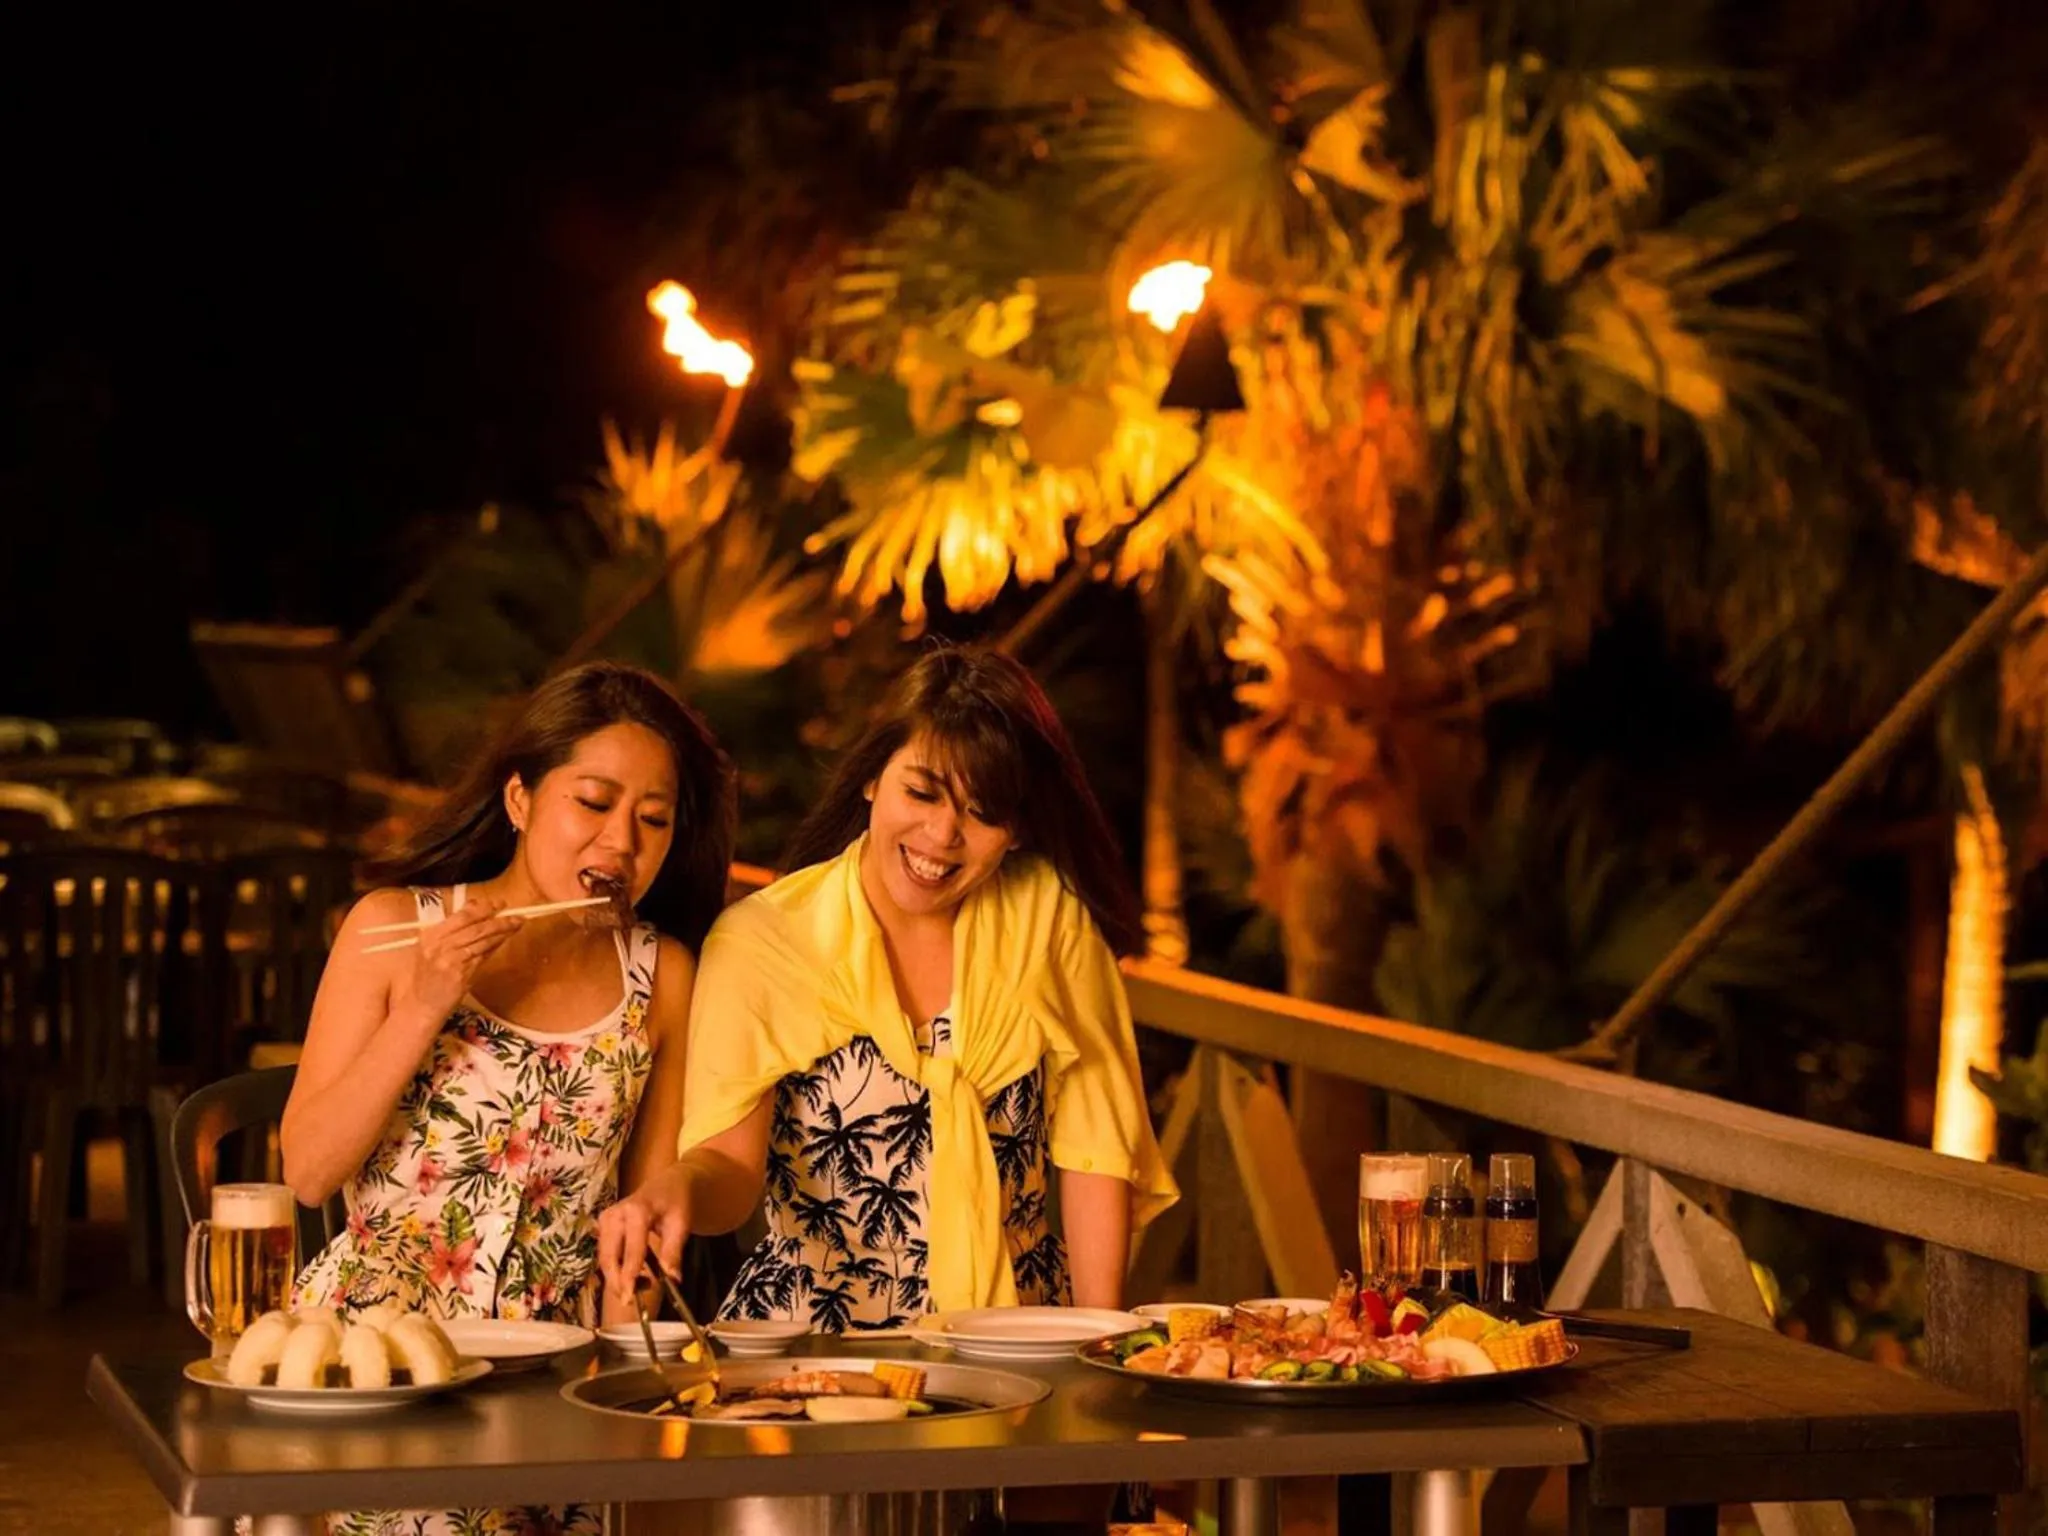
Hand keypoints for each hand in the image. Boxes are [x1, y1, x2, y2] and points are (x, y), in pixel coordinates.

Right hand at [402, 897, 522, 1021]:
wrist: (420, 1007)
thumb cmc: (427, 979)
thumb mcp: (433, 950)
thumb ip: (453, 931)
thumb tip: (477, 909)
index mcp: (430, 936)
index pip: (461, 916)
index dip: (483, 908)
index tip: (498, 903)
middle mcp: (438, 946)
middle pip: (474, 926)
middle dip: (497, 919)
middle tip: (515, 915)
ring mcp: (449, 960)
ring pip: (481, 940)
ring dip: (501, 932)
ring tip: (516, 925)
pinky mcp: (460, 975)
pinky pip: (482, 956)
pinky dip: (494, 947)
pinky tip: (503, 941)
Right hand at [598, 1162, 691, 1300]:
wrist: (669, 1185)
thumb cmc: (676, 1203)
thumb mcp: (681, 1224)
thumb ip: (674, 1251)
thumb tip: (673, 1279)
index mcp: (637, 1210)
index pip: (631, 1250)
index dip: (628, 1276)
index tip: (628, 1298)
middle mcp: (616, 1214)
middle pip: (609, 1257)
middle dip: (617, 1282)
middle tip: (632, 1301)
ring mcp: (606, 1219)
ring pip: (605, 1258)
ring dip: (619, 1277)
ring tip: (645, 1283)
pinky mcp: (604, 1226)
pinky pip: (607, 1254)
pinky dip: (618, 1268)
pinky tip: (637, 1274)